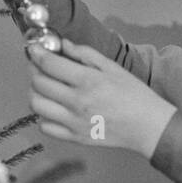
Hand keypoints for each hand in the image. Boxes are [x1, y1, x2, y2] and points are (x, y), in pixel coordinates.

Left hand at [26, 39, 175, 156]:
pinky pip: (46, 127)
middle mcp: (76, 101)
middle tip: (40, 67)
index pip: (48, 64)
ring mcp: (73, 122)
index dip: (36, 53)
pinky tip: (55, 109)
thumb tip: (63, 45)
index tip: (34, 49)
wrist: (148, 127)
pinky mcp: (75, 137)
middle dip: (35, 70)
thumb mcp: (113, 67)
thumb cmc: (134, 95)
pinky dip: (45, 116)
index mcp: (87, 80)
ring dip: (36, 93)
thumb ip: (85, 54)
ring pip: (36, 105)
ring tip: (46, 89)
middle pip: (38, 83)